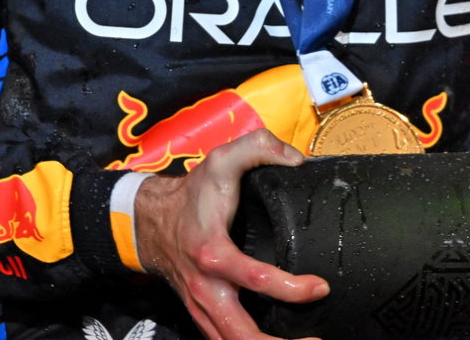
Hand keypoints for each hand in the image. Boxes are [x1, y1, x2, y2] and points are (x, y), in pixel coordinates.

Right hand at [134, 129, 329, 339]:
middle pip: (240, 334)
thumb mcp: (221, 159)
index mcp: (213, 253)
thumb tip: (297, 159)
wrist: (150, 222)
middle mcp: (206, 287)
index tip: (320, 287)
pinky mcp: (203, 313)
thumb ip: (259, 147)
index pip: (256, 278)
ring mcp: (202, 305)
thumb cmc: (190, 195)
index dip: (291, 288)